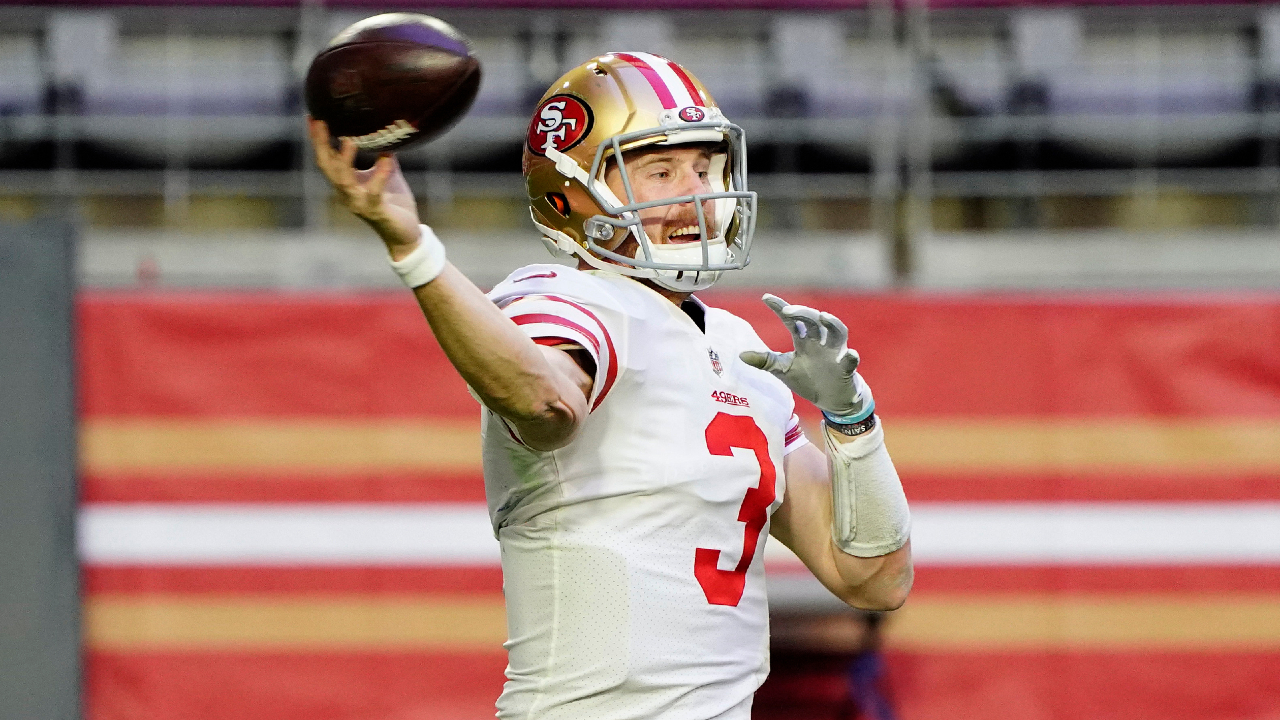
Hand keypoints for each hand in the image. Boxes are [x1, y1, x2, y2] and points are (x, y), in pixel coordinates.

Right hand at [307, 117, 420, 255]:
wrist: (405, 233)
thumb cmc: (394, 201)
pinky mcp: (376, 211)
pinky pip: (374, 192)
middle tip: (320, 121)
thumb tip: (384, 126)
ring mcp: (359, 203)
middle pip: (326, 166)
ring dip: (344, 160)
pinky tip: (387, 159)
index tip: (313, 116)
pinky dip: (380, 175)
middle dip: (321, 144)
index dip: (318, 139)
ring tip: (349, 140)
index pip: (326, 158)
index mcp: (345, 182)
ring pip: (343, 181)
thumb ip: (382, 151)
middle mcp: (346, 193)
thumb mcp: (387, 170)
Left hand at [739, 294, 872, 417]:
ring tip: (823, 317)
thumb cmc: (808, 379)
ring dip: (832, 324)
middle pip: (814, 321)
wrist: (831, 398)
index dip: (780, 308)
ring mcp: (835, 353)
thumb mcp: (783, 370)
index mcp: (804, 340)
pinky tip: (850, 354)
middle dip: (803, 313)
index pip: (792, 320)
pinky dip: (851, 358)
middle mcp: (820, 342)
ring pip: (838, 332)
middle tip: (788, 310)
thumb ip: (765, 361)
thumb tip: (740, 355)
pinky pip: (851, 361)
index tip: (765, 297)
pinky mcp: (846, 368)